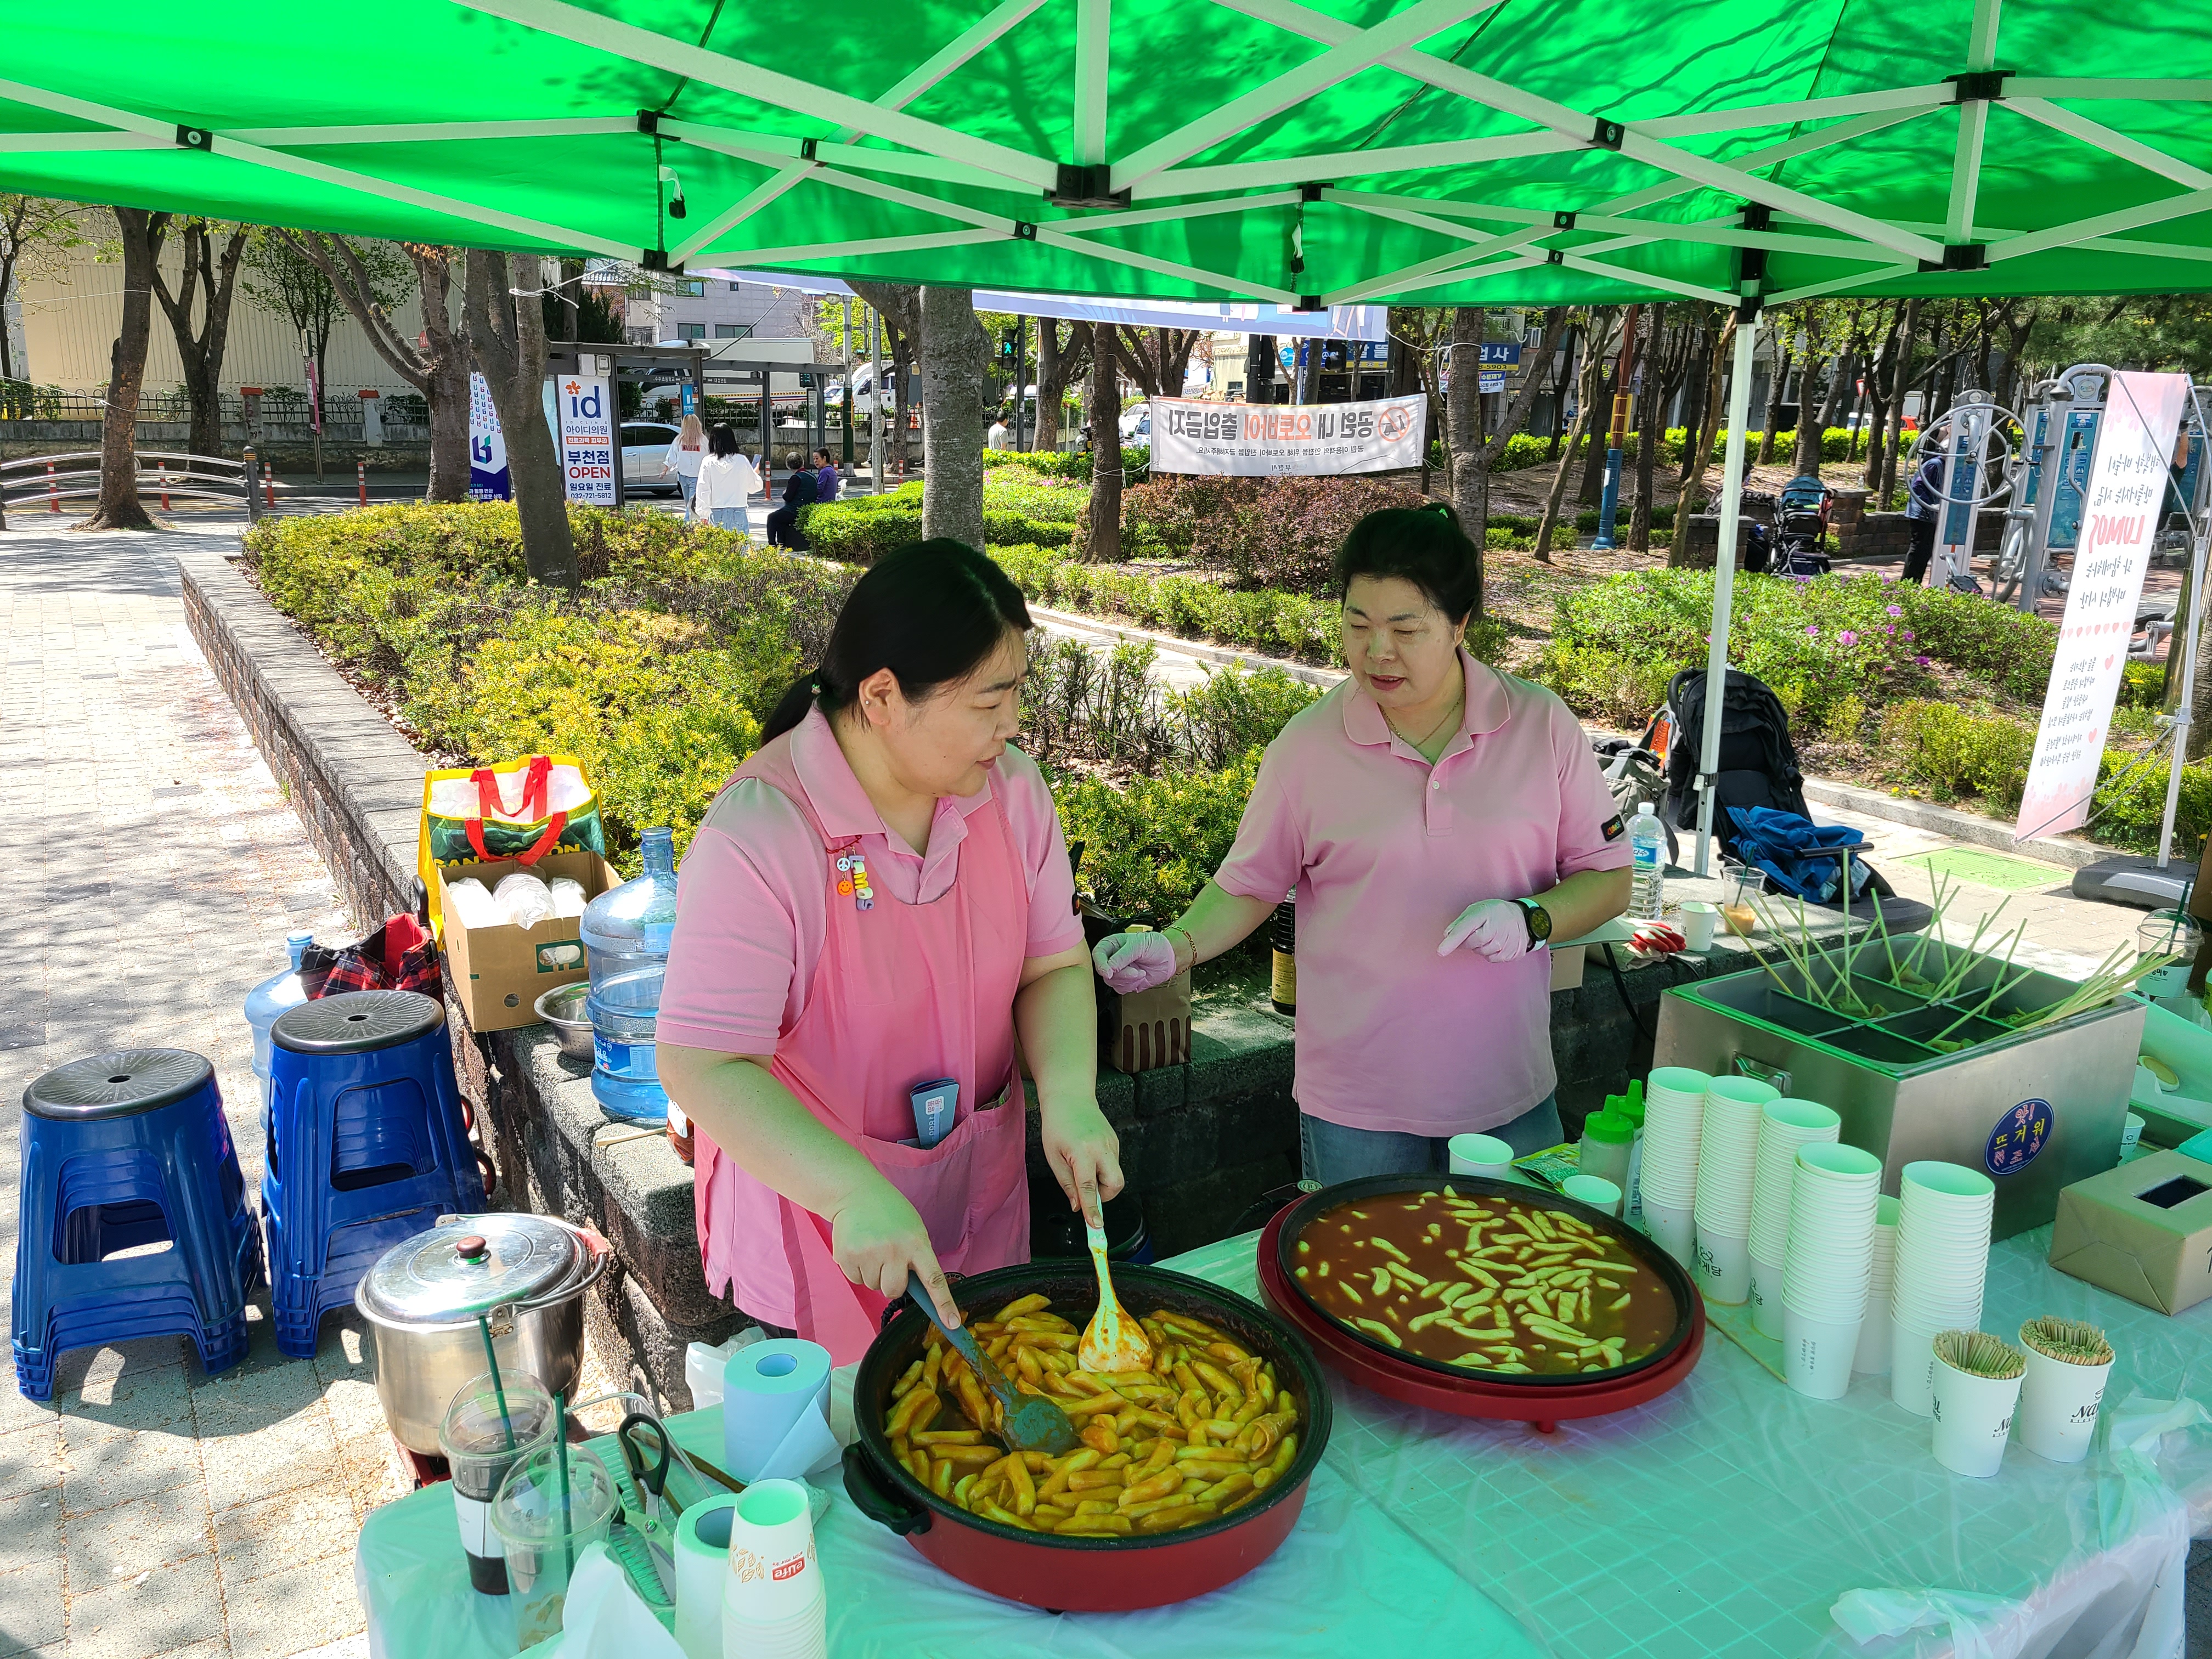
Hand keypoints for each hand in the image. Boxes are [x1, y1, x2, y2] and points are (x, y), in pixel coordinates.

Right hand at [827, 1180, 960, 1326]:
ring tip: (872, 1248)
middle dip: (891, 1281)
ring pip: (873, 1287)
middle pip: (894, 1291)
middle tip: (887, 1258)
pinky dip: (857, 1268)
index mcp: (916, 1243)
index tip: (952, 1324)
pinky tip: (859, 1247)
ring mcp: (868, 1254)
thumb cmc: (891, 1214)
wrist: (856, 1193)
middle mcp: (893, 1250)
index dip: (943, 1304)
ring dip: (873, 1273)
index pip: (934, 1279)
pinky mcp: (846, 1256)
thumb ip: (917, 1258)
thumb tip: (919, 1293)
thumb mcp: (914, 1230)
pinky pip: (856, 1279)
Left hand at [1040, 1094, 1124, 1227]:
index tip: (1096, 1226)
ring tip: (1082, 1167)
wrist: (1070, 1097)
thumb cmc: (1057, 1125)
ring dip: (1101, 1182)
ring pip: (1115, 1176)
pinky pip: (1113, 1165)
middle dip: (1105, 1197)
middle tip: (1088, 1194)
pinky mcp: (1115, 1142)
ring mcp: (1111, 1144)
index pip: (1089, 1187)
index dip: (1093, 1209)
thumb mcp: (1053, 1156)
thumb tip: (1077, 1206)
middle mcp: (1101, 1148)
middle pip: (1116, 1184)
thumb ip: (1067, 1183)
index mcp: (1082, 1152)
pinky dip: (1102, 1170)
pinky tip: (1088, 1157)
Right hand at [1092, 930, 1178, 993]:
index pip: (1098, 954)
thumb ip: (1122, 956)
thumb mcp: (1139, 945)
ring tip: (1141, 972)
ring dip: (1129, 980)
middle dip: (1121, 974)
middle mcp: (1112, 958)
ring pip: (1112, 982)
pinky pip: (1121, 989)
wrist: (1169, 957)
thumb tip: (1108, 968)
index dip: (1101, 964)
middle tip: (1135, 971)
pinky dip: (1132, 985)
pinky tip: (1141, 977)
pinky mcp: (1126, 982)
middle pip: (1104, 972)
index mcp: (1112, 944)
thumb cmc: (1155, 945)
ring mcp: (1119, 971)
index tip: (1108, 972)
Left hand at [1439, 899, 1533, 961]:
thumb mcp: (1476, 910)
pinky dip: (1491, 953)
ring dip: (1481, 947)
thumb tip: (1447, 935)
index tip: (1441, 951)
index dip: (1452, 941)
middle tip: (1476, 932)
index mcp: (1485, 913)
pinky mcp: (1513, 952)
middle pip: (1473, 944)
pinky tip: (1497, 942)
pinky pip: (1493, 959)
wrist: (1523, 917)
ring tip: (1490, 935)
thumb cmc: (1494, 912)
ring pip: (1483, 953)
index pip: (1465, 929)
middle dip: (1469, 941)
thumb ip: (1460, 922)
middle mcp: (1497, 927)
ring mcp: (1507, 941)